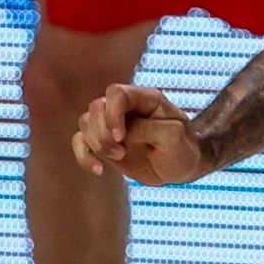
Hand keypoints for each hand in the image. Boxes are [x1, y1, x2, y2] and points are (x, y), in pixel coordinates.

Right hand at [71, 84, 207, 183]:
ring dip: (96, 144)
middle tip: (121, 152)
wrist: (182, 166)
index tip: (121, 137)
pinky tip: (99, 170)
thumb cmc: (183, 148)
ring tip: (118, 157)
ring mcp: (111, 123)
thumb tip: (121, 134)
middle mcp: (125, 107)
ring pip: (85, 123)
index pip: (116, 93)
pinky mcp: (103, 141)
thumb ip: (149, 129)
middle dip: (102, 132)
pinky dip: (84, 156)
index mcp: (145, 99)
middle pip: (96, 107)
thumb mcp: (175, 137)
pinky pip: (79, 142)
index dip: (112, 114)